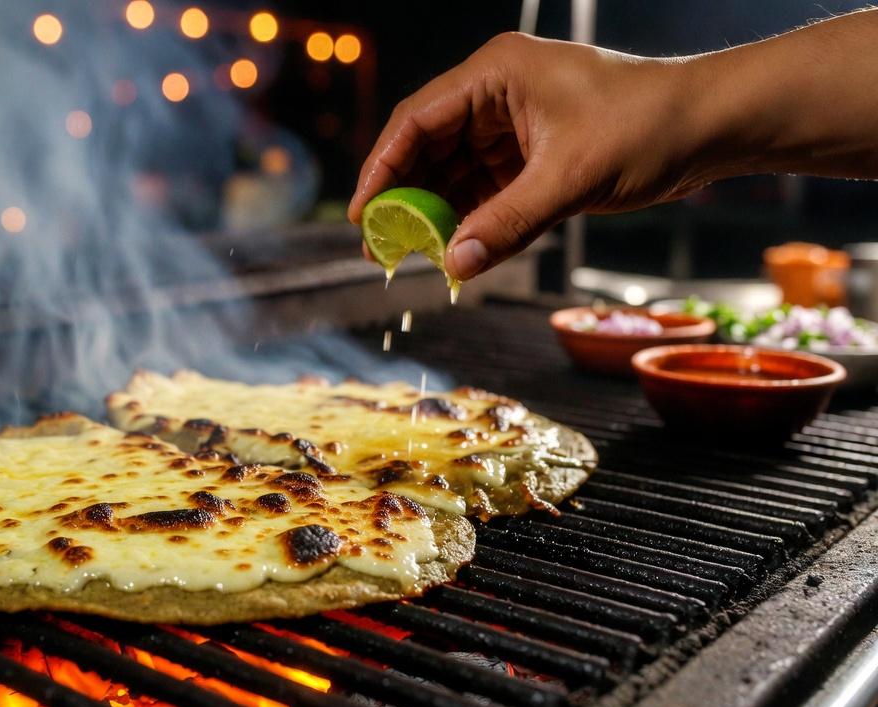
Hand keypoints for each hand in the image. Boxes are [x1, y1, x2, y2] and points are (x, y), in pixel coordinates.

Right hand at [348, 32, 707, 279]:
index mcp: (496, 74)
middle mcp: (495, 94)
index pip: (417, 119)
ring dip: (436, 212)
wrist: (709, 127)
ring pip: (453, 171)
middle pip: (427, 147)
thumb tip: (454, 266)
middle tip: (382, 246)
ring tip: (414, 255)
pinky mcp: (530, 153)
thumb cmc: (648, 126)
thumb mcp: (570, 178)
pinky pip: (483, 187)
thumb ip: (507, 223)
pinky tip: (456, 248)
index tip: (363, 213)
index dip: (382, 168)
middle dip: (406, 197)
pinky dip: (470, 217)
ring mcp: (512, 124)